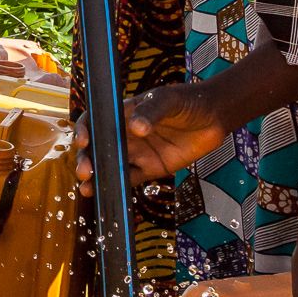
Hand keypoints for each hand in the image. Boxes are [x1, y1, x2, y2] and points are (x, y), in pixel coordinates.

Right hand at [72, 81, 232, 195]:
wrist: (215, 118)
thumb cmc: (189, 101)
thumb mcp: (169, 100)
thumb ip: (152, 111)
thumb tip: (136, 128)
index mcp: (124, 113)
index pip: (96, 120)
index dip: (84, 129)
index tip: (83, 140)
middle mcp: (126, 133)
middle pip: (98, 146)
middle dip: (87, 158)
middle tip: (85, 171)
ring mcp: (138, 152)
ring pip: (110, 165)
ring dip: (96, 177)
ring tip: (86, 188)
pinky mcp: (151, 168)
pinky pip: (130, 179)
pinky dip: (117, 188)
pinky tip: (107, 196)